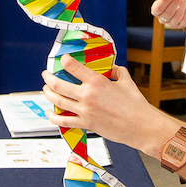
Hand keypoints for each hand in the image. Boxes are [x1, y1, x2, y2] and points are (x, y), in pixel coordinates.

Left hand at [41, 56, 172, 154]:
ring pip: (58, 101)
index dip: (65, 61)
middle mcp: (87, 95)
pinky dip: (54, 117)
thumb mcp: (126, 81)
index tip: (62, 60)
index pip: (73, 67)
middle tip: (46, 74)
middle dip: (48, 78)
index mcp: (97, 82)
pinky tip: (49, 113)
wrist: (140, 126)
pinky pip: (64, 120)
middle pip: (59, 85)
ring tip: (45, 89)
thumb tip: (111, 68)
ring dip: (48, 94)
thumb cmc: (136, 104)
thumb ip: (117, 71)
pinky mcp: (86, 124)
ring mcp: (85, 111)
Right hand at [151, 0, 185, 28]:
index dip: (166, 1)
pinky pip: (185, 20)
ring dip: (182, 5)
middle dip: (176, 1)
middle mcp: (162, 18)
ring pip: (177, 17)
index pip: (158, 8)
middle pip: (168, 13)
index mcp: (156, 10)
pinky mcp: (180, 25)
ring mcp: (171, 23)